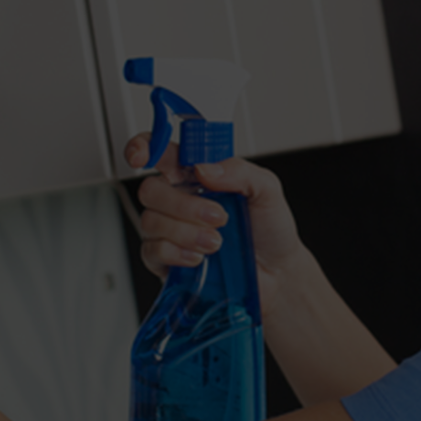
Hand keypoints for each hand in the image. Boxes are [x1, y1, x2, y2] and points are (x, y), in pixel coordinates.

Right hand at [126, 134, 309, 300]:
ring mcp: (171, 230)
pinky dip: (176, 253)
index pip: (162, 153)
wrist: (277, 273)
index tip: (143, 156)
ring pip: (151, 221)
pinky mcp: (167, 260)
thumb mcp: (267, 190)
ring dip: (186, 232)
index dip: (144, 147)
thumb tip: (206, 168)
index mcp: (198, 176)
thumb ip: (240, 171)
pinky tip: (199, 257)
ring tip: (216, 241)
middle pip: (150, 190)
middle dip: (182, 204)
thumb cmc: (270, 230)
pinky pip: (152, 251)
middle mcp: (180, 200)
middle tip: (217, 216)